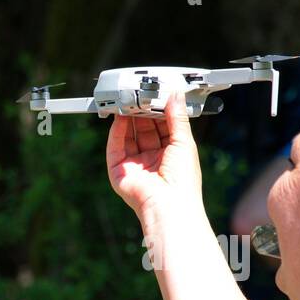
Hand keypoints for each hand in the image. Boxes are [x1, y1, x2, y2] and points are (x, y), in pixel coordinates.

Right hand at [106, 91, 202, 217]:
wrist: (169, 205)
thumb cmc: (183, 180)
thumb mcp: (184, 141)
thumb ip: (177, 117)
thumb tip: (175, 95)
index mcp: (171, 154)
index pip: (163, 126)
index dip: (159, 110)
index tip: (157, 94)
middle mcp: (153, 159)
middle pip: (144, 129)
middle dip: (141, 112)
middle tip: (140, 94)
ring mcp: (135, 165)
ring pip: (129, 135)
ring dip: (128, 118)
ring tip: (129, 101)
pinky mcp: (119, 170)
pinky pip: (116, 146)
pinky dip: (116, 131)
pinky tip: (120, 116)